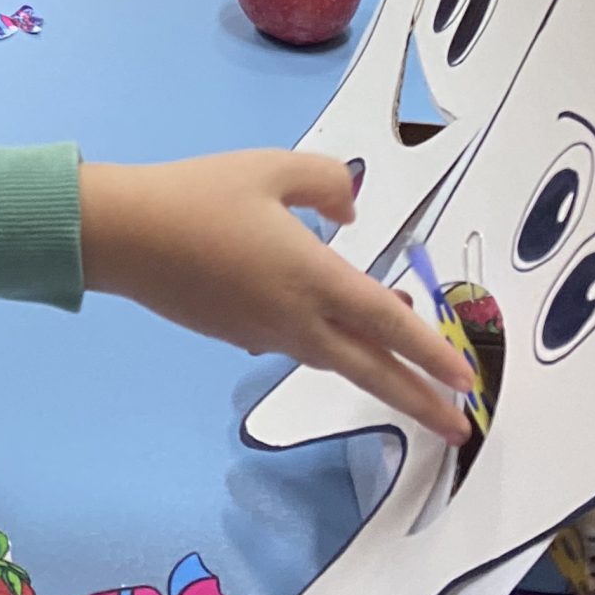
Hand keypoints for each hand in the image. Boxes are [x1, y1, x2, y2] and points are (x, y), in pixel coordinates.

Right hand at [80, 154, 473, 445]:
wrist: (125, 235)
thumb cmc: (200, 196)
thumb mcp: (271, 168)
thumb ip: (327, 182)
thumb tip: (352, 212)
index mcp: (313, 278)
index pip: (389, 322)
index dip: (432, 351)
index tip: (468, 380)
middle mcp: (297, 318)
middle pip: (371, 369)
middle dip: (420, 401)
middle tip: (461, 427)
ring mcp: (264, 333)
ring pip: (334, 359)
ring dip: (376, 373)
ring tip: (406, 375)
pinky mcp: (236, 334)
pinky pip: (295, 344)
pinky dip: (326, 345)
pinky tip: (322, 326)